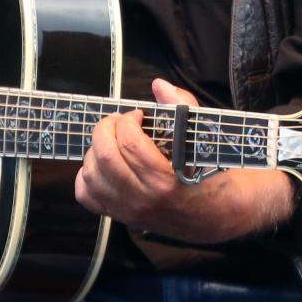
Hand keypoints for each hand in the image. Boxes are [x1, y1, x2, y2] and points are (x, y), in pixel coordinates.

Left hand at [74, 78, 199, 235]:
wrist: (214, 214)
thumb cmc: (208, 173)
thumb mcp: (202, 137)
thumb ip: (181, 105)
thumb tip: (158, 85)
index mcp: (165, 179)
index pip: (130, 142)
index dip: (128, 120)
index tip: (138, 115)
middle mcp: (143, 198)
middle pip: (105, 156)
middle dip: (105, 128)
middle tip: (118, 122)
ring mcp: (128, 210)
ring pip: (91, 174)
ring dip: (96, 150)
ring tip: (112, 142)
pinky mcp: (119, 216)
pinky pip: (86, 195)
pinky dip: (87, 175)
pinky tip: (103, 164)